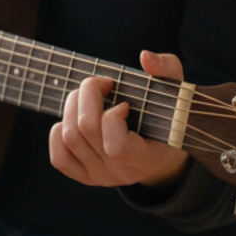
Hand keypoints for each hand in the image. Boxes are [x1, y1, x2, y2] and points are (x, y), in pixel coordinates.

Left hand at [48, 50, 191, 189]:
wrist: (161, 156)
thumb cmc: (169, 119)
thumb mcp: (177, 93)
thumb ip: (167, 70)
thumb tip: (145, 57)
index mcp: (146, 157)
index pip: (116, 146)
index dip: (112, 117)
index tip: (124, 103)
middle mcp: (121, 172)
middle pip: (86, 130)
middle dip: (87, 95)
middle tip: (101, 84)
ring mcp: (101, 177)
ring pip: (69, 137)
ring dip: (72, 106)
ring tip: (88, 97)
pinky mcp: (86, 177)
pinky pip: (59, 157)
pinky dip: (59, 132)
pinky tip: (75, 120)